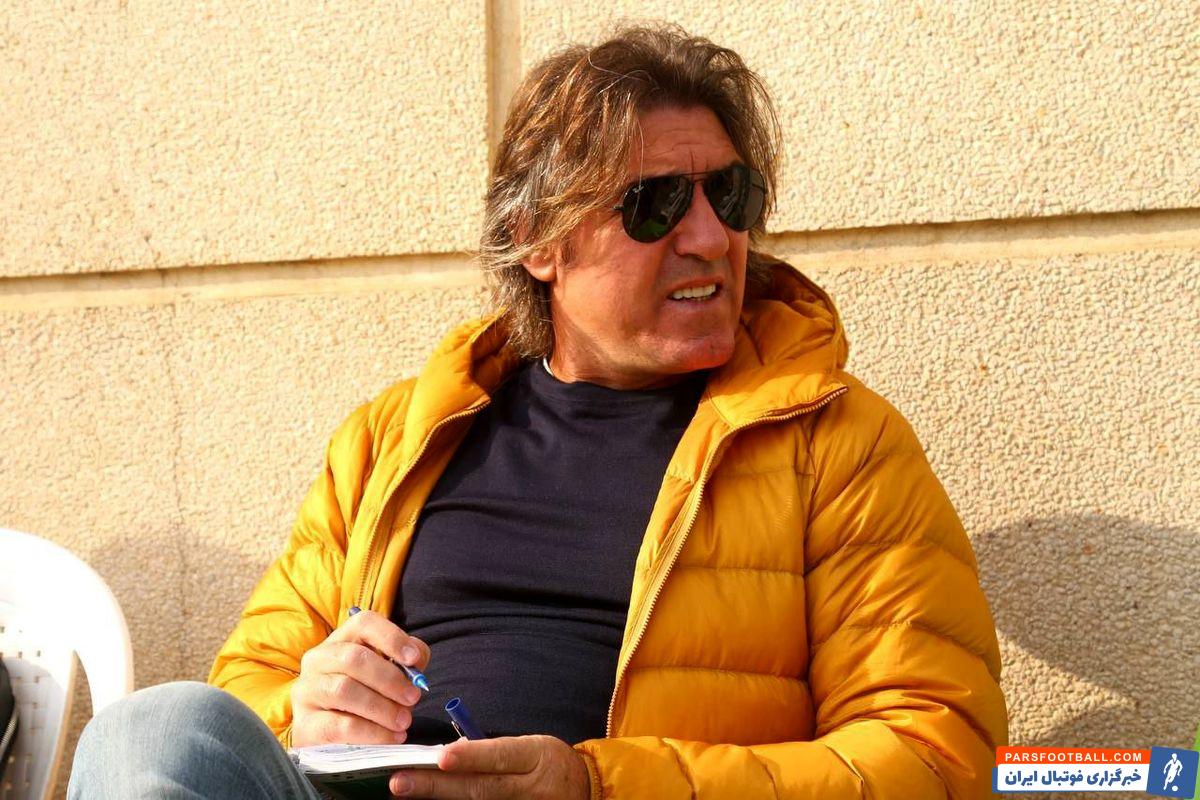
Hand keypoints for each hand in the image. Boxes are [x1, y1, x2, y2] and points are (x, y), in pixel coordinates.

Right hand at [290, 609, 430, 746]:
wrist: (328, 735)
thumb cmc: (363, 696)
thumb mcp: (386, 673)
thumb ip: (405, 662)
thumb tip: (417, 660)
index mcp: (341, 639)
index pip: (363, 623)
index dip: (391, 638)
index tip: (414, 659)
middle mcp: (318, 659)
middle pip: (353, 659)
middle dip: (390, 679)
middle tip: (413, 698)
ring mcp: (307, 691)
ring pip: (344, 691)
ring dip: (381, 707)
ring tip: (404, 721)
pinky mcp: (305, 725)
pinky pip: (339, 726)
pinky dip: (372, 732)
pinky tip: (391, 737)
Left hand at [389, 735, 590, 798]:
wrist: (583, 789)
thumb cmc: (547, 762)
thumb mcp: (528, 746)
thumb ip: (491, 750)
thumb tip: (447, 755)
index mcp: (534, 756)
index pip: (498, 756)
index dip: (470, 758)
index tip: (438, 757)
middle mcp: (529, 788)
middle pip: (479, 789)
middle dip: (437, 787)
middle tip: (400, 783)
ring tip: (407, 795)